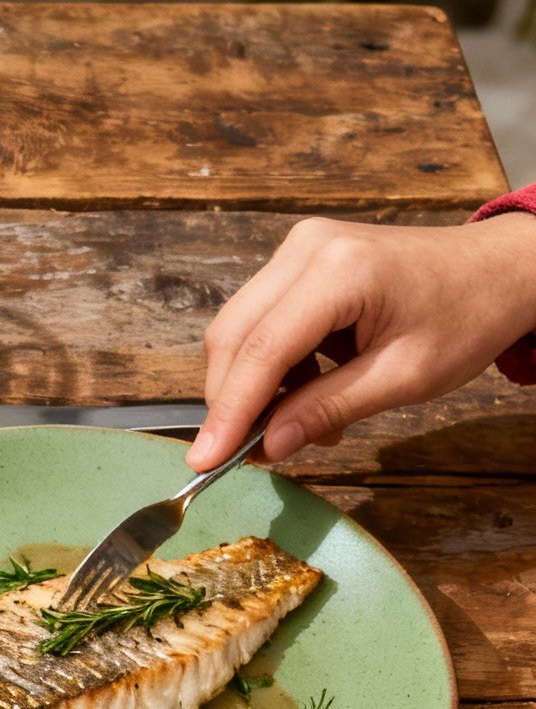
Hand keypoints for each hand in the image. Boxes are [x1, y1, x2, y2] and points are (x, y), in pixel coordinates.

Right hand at [190, 212, 535, 469]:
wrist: (500, 269)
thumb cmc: (467, 315)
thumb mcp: (404, 377)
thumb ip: (328, 409)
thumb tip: (268, 446)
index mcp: (342, 271)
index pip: (262, 350)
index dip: (230, 411)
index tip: (207, 459)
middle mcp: (307, 249)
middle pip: (233, 336)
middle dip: (232, 401)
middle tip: (245, 452)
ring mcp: (298, 249)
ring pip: (238, 329)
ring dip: (253, 385)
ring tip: (299, 422)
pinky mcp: (299, 259)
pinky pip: (260, 320)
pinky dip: (270, 365)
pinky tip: (306, 391)